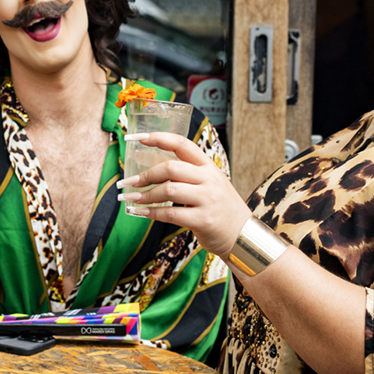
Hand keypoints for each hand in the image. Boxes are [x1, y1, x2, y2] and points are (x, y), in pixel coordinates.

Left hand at [117, 131, 251, 256]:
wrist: (244, 235)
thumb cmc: (221, 209)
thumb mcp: (212, 183)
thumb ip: (190, 175)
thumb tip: (155, 171)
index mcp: (209, 166)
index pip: (181, 144)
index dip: (158, 138)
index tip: (137, 138)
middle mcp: (209, 179)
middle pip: (171, 168)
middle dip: (146, 175)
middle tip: (129, 182)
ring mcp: (207, 199)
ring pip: (168, 190)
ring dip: (145, 195)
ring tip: (131, 199)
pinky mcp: (203, 220)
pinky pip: (170, 214)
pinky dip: (152, 213)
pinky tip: (142, 213)